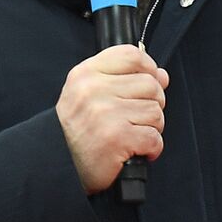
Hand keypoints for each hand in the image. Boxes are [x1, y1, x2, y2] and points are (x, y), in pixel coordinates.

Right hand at [57, 44, 169, 193]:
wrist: (61, 166)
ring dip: (151, 128)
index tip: (147, 83)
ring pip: (156, 111)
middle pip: (150, 84)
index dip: (149, 68)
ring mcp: (104, 114)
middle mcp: (92, 91)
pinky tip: (134, 150)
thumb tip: (161, 75)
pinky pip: (154, 137)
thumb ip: (125, 79)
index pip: (131, 55)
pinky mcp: (116, 138)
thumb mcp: (91, 95)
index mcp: (85, 75)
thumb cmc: (80, 131)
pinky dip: (151, 148)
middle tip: (134, 119)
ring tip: (131, 135)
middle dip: (152, 104)